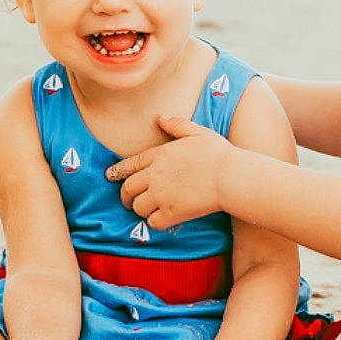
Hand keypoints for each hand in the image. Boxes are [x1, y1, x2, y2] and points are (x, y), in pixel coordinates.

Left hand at [108, 117, 229, 226]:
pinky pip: (152, 222)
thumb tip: (161, 117)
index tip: (110, 176)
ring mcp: (161, 195)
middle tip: (128, 200)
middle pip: (128, 188)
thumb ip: (177, 124)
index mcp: (160, 155)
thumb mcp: (198, 132)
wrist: (230, 176)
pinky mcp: (171, 213)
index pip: (130, 165)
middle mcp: (155, 175)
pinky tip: (162, 219)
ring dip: (141, 209)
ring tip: (147, 209)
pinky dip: (155, 221)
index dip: (118, 171)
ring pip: (138, 207)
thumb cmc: (217, 153)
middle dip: (125, 196)